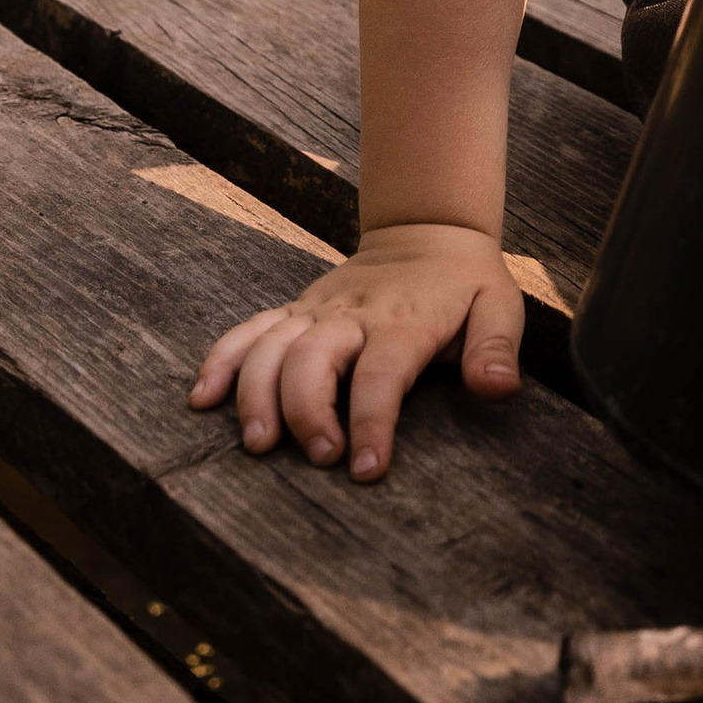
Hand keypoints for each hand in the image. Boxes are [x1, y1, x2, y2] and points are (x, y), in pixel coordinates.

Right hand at [188, 220, 521, 481]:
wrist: (427, 231)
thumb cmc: (465, 284)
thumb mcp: (500, 307)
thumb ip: (497, 349)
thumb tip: (500, 389)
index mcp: (404, 321)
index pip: (382, 374)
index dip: (372, 421)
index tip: (366, 471)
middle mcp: (352, 314)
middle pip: (314, 358)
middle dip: (307, 410)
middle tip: (317, 458)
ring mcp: (317, 310)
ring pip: (271, 345)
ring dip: (256, 392)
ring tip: (256, 443)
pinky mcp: (295, 310)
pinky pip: (248, 329)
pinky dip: (221, 359)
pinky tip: (203, 398)